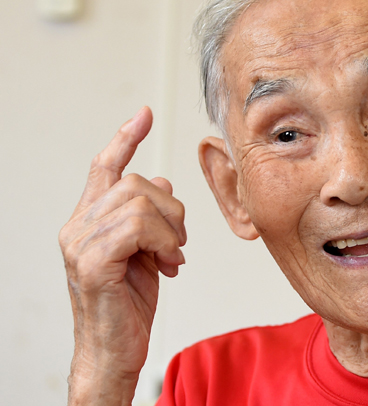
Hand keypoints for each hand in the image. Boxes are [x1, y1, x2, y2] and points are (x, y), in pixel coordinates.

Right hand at [59, 107, 185, 404]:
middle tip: (176, 244)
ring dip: (171, 230)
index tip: (144, 114)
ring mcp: (80, 243)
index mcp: (90, 220)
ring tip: (171, 257)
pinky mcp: (92, 262)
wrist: (116, 351)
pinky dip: (164, 243)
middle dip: (171, 210)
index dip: (126, 138)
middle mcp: (78, 226)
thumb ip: (150, 218)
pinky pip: (139, 227)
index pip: (106, 168)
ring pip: (141, 201)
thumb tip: (163, 182)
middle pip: (137, 183)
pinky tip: (167, 265)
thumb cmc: (129, 305)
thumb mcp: (147, 252)